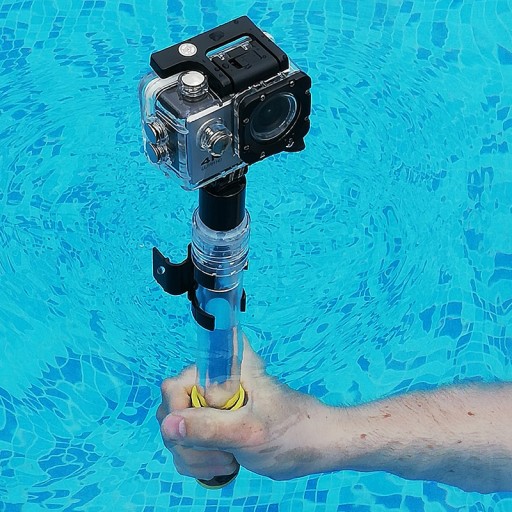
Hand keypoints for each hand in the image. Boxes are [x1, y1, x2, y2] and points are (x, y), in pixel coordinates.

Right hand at [156, 335, 338, 480]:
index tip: (205, 431)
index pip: (176, 384)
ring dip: (195, 456)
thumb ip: (207, 428)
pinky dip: (198, 462)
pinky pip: (184, 444)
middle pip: (172, 410)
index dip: (181, 412)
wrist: (313, 446)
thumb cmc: (290, 432)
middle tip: (222, 452)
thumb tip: (167, 425)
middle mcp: (213, 380)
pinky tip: (225, 464)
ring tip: (229, 459)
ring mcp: (211, 403)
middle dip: (189, 441)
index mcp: (225, 368)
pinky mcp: (212, 423)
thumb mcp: (249, 432)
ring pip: (175, 431)